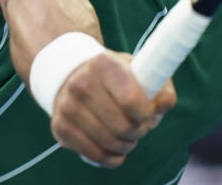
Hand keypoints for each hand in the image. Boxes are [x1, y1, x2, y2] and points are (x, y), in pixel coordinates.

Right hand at [51, 51, 176, 167]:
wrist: (74, 76)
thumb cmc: (115, 77)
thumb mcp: (139, 71)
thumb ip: (160, 86)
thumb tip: (161, 106)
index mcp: (103, 63)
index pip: (131, 100)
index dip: (146, 114)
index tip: (148, 113)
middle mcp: (81, 82)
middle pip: (122, 126)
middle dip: (138, 132)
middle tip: (140, 128)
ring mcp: (67, 105)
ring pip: (109, 142)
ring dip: (126, 145)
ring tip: (129, 137)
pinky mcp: (60, 126)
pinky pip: (93, 154)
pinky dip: (111, 158)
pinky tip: (117, 151)